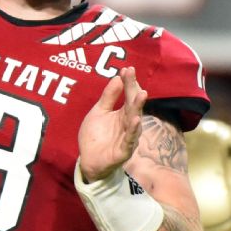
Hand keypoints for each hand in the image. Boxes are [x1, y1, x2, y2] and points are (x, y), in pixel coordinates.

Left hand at [78, 67, 147, 182]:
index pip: (128, 95)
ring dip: (138, 108)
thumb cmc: (96, 136)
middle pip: (133, 105)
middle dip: (134, 90)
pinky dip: (133, 130)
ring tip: (141, 94)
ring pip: (134, 121)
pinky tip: (136, 120)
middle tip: (132, 75)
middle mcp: (128, 123)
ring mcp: (128, 137)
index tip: (128, 69)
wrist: (89, 161)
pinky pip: (130, 140)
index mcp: (123, 114)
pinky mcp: (124, 151)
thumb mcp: (98, 112)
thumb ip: (108, 97)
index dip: (129, 82)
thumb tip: (117, 77)